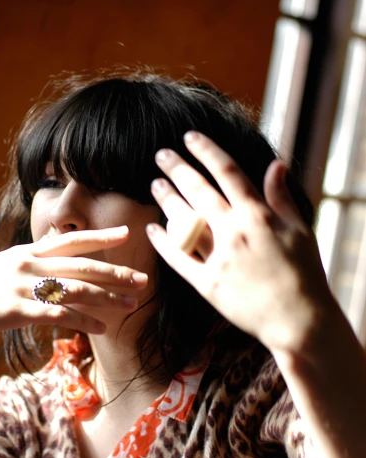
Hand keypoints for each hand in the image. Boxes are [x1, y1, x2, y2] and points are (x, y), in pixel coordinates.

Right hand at [0, 226, 147, 379]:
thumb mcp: (3, 268)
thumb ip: (31, 265)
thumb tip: (57, 269)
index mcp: (27, 251)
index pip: (71, 239)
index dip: (101, 235)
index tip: (127, 232)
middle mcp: (28, 264)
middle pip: (82, 266)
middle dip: (116, 272)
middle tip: (143, 279)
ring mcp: (22, 287)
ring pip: (76, 289)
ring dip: (108, 298)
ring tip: (131, 305)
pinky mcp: (16, 311)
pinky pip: (59, 314)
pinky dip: (85, 320)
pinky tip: (102, 327)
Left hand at [146, 132, 333, 356]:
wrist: (298, 320)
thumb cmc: (304, 273)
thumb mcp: (300, 230)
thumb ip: (281, 197)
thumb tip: (276, 163)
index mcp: (258, 215)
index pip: (227, 172)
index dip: (206, 151)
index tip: (190, 137)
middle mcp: (234, 232)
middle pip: (199, 191)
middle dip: (177, 169)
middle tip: (160, 154)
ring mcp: (218, 258)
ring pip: (184, 221)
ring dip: (167, 200)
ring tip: (155, 184)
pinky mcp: (207, 285)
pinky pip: (179, 260)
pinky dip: (164, 243)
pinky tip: (153, 229)